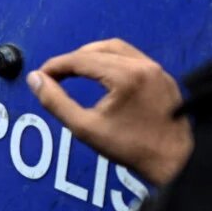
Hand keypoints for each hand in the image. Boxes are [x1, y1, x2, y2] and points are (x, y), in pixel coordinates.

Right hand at [29, 39, 191, 184]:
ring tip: (75, 71)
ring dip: (91, 56)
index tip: (40, 77)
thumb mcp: (85, 128)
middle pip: (97, 49)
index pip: (80, 59)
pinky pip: (132, 58)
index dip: (55, 66)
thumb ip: (55, 102)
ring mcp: (156, 70)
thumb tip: (36, 80)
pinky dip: (111, 61)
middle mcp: (143, 66)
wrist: (175, 161)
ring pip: (116, 49)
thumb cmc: (132, 148)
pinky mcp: (163, 77)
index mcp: (125, 75)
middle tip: (55, 75)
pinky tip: (102, 76)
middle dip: (72, 59)